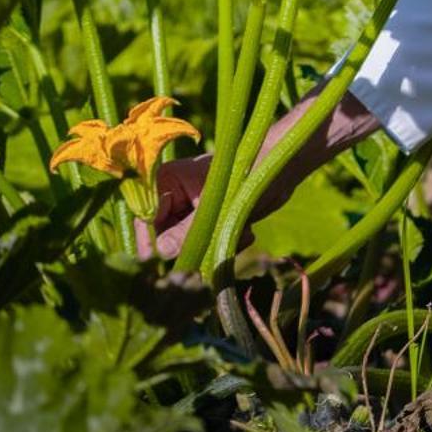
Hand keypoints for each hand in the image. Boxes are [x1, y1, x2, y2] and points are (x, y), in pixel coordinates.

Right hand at [133, 92, 384, 261]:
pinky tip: (247, 232)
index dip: (152, 243)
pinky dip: (226, 243)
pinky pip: (209, 242)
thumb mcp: (218, 207)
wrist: (284, 166)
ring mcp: (194, 207)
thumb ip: (187, 231)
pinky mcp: (213, 218)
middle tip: (213, 249)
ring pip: (190, 243)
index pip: (146, 218)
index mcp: (167, 181)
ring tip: (239, 233)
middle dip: (192, 246)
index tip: (162, 265)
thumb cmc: (249, 172)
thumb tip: (161, 253)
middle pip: (166, 235)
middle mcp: (176, 194)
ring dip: (213, 245)